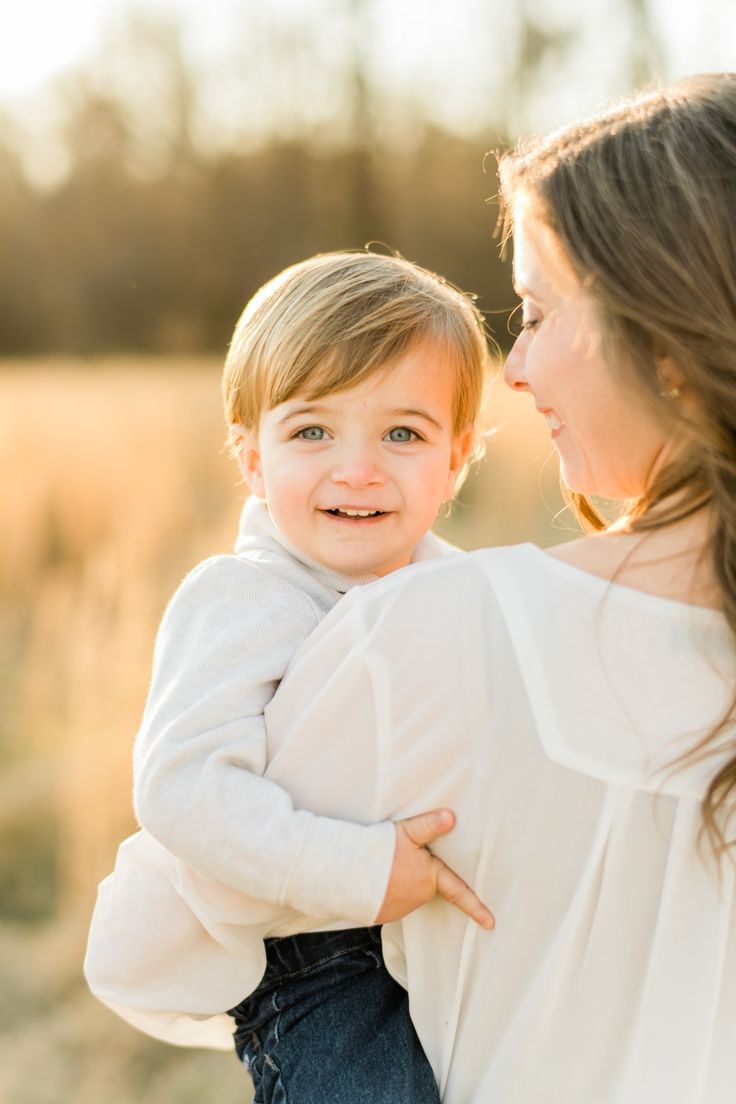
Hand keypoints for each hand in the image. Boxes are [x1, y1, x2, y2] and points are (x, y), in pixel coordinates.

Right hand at [374, 808, 494, 928]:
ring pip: (408, 892)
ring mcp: (400, 909)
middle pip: (426, 883)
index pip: (458, 892)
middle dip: (418, 872)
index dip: (476, 908)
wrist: (345, 873)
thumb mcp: (407, 832)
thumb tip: (451, 816)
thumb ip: (430, 825)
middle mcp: (419, 897)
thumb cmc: (379, 850)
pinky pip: (391, 901)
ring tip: (382, 865)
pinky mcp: (382, 914)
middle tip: (397, 856)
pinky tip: (374, 879)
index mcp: (430, 878)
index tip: (491, 923)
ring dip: (401, 880)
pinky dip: (386, 891)